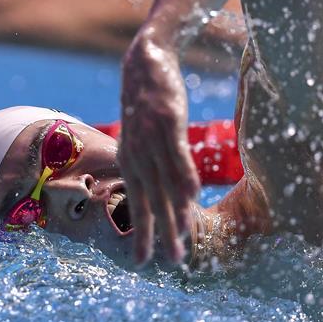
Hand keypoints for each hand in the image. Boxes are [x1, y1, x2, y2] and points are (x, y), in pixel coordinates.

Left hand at [118, 31, 199, 264]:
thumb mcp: (143, 133)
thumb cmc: (148, 99)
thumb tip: (163, 184)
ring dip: (174, 213)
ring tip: (182, 239)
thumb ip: (150, 159)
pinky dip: (185, 176)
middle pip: (150, 199)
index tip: (143, 262)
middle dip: (159, 233)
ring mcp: (150, 136)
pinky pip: (177, 154)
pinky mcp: (166, 120)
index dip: (141, 232)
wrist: (146, 58)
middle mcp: (136, 152)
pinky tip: (192, 198)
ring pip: (164, 182)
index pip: (137, 202)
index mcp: (130, 158)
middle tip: (170, 262)